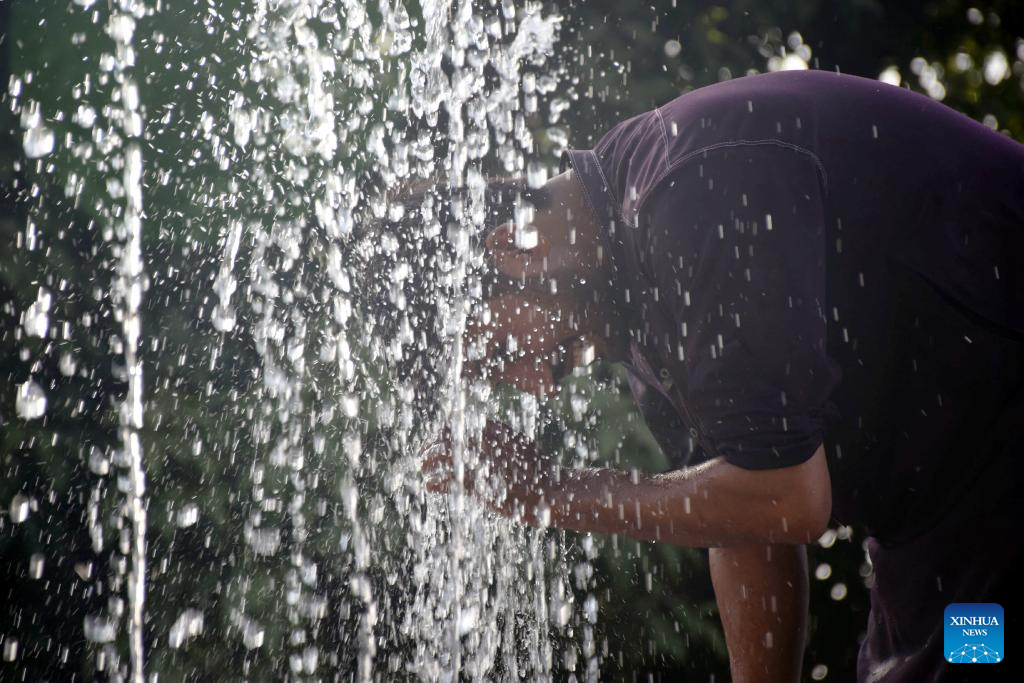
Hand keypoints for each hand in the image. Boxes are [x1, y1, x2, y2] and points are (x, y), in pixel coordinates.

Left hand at [420, 420, 554, 521]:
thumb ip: (499, 438)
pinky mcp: (478, 484)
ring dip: (428, 463)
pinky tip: (429, 485)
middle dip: (429, 447)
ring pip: (442, 458)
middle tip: (421, 456)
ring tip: (422, 469)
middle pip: (444, 439)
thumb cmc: (537, 470)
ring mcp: (479, 462)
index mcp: (492, 431)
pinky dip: (435, 482)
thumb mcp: (518, 445)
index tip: (433, 441)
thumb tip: (483, 431)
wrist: (551, 491)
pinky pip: (448, 481)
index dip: (439, 434)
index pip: (456, 426)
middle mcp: (483, 442)